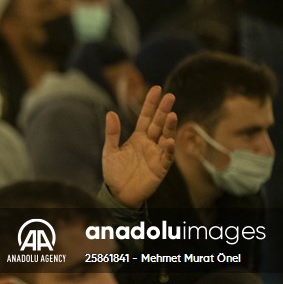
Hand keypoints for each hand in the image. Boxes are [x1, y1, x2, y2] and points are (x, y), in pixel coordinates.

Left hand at [102, 85, 176, 208]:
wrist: (118, 194)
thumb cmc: (114, 173)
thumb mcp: (110, 151)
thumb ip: (112, 133)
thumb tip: (110, 113)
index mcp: (138, 137)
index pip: (146, 117)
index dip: (151, 103)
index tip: (156, 89)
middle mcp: (150, 143)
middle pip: (159, 123)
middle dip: (164, 110)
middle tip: (170, 96)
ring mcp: (156, 154)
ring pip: (165, 137)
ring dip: (169, 127)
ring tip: (172, 114)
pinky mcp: (160, 168)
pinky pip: (166, 157)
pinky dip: (168, 149)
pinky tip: (167, 140)